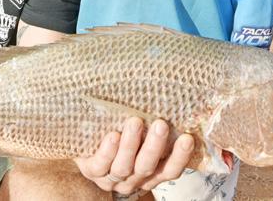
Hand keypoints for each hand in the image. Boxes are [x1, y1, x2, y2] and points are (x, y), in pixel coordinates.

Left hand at [74, 118, 193, 195]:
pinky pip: (100, 165)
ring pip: (124, 167)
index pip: (169, 170)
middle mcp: (132, 178)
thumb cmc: (118, 130)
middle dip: (154, 146)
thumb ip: (151, 122)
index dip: (179, 157)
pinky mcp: (92, 171)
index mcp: (149, 172)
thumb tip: (171, 94)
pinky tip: (113, 135)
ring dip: (131, 145)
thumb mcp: (139, 131)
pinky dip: (108, 151)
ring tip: (135, 122)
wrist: (84, 143)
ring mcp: (111, 177)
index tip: (188, 138)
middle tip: (161, 125)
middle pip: (146, 167)